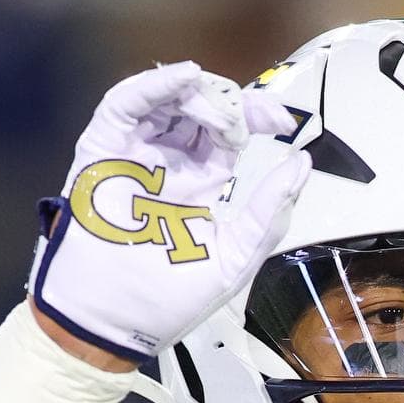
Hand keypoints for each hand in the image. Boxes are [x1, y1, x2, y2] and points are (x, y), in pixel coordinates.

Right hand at [28, 61, 311, 360]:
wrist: (112, 324)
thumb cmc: (166, 302)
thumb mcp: (235, 258)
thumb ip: (268, 212)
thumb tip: (302, 165)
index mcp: (200, 185)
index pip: (230, 133)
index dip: (256, 117)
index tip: (283, 123)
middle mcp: (168, 164)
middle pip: (200, 109)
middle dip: (229, 104)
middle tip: (247, 118)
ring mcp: (134, 155)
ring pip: (166, 100)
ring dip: (196, 93)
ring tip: (217, 107)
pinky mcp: (102, 153)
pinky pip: (124, 106)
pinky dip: (152, 85)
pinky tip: (182, 78)